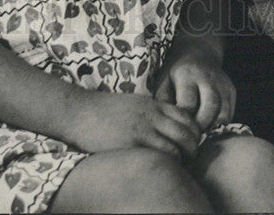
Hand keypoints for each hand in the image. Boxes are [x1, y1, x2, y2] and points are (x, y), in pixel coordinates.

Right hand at [67, 89, 200, 158]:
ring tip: (180, 167)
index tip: (190, 144)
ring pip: (179, 144)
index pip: (186, 116)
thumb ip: (149, 113)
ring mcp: (143, 127)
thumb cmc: (102, 111)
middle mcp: (152, 114)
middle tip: (190, 159)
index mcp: (152, 104)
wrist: (79, 111)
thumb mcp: (132, 105)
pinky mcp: (133, 142)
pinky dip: (170, 163)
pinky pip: (161, 153)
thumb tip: (163, 128)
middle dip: (194, 148)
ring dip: (185, 158)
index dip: (194, 132)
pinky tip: (164, 169)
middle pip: (188, 131)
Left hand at [154, 46, 235, 131]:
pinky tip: (209, 126)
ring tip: (200, 132)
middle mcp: (207, 77)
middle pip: (210, 107)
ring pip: (224, 113)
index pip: (188, 104)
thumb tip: (166, 125)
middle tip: (192, 135)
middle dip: (201, 126)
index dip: (183, 122)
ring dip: (212, 128)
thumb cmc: (175, 74)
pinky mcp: (231, 90)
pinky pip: (230, 114)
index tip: (178, 129)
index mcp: (186, 74)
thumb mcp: (163, 82)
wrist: (197, 53)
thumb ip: (163, 102)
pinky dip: (220, 124)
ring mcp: (222, 83)